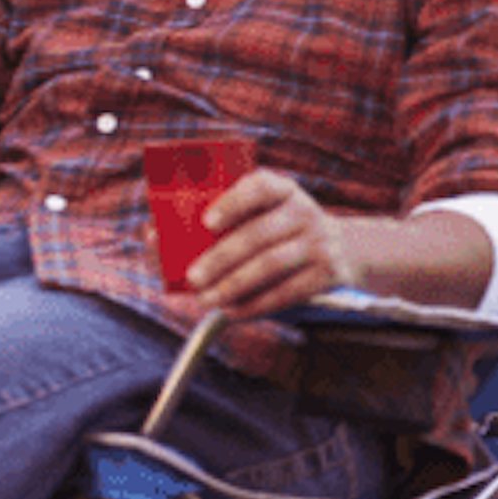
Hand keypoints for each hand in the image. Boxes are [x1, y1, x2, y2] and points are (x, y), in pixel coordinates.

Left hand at [188, 170, 354, 318]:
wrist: (343, 249)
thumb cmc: (278, 230)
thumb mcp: (260, 214)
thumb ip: (213, 220)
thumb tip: (154, 235)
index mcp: (281, 190)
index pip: (259, 187)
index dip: (232, 203)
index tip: (206, 223)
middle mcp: (303, 212)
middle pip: (259, 234)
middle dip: (221, 258)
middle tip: (193, 277)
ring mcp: (319, 242)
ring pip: (271, 264)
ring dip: (234, 285)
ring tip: (206, 298)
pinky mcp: (327, 273)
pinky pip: (288, 291)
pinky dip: (256, 304)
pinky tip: (232, 311)